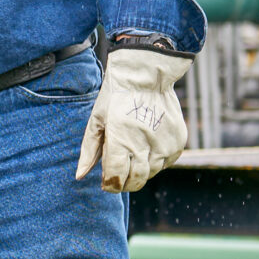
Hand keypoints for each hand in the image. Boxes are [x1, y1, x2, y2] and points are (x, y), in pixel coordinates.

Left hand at [75, 49, 191, 192]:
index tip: (106, 180)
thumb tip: (80, 176)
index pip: (116, 178)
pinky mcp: (178, 142)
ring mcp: (165, 145)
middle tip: (119, 173)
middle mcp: (145, 146)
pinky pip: (166, 162)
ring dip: (140, 170)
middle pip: (135, 181)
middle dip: (124, 182)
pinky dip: (155, 160)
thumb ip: (89, 151)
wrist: (147, 75)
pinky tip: (147, 145)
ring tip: (133, 152)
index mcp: (121, 141)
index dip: (110, 183)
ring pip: (151, 173)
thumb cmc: (116, 97)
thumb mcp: (96, 121)